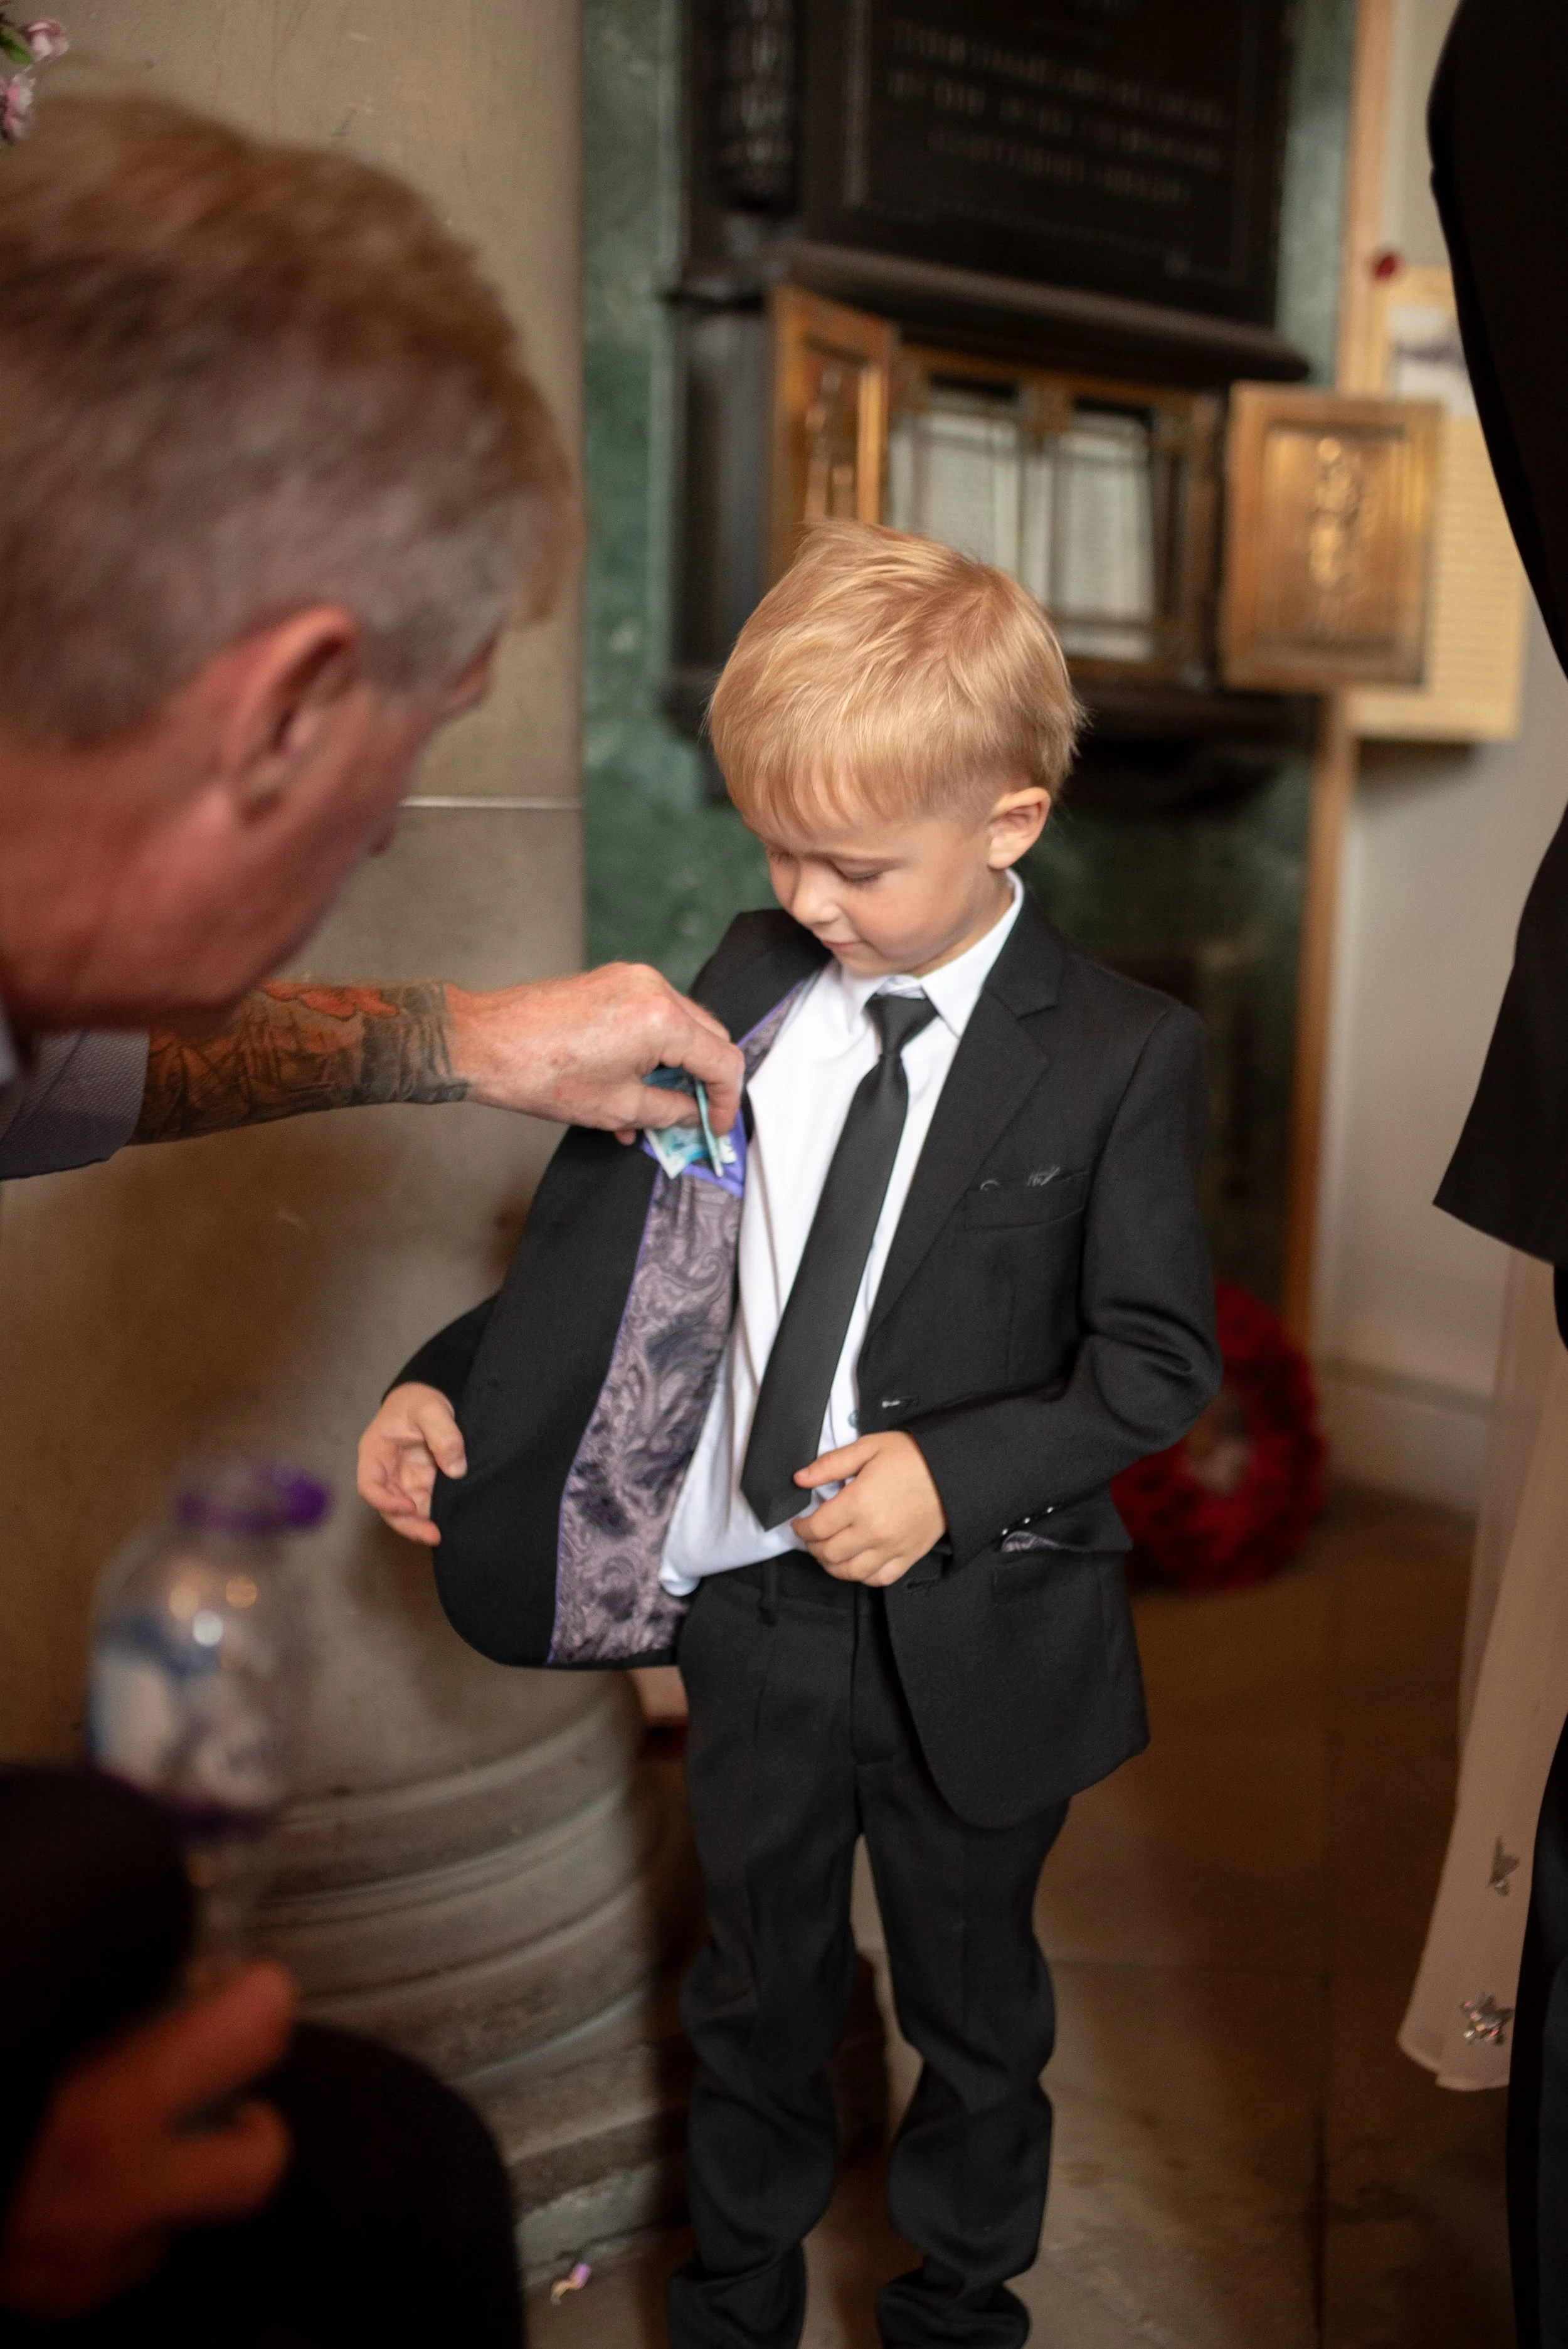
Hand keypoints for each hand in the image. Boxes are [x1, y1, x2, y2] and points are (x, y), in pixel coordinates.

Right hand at [0, 1963, 294, 2320]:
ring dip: (169, 2184)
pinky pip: (106, 2272)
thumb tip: (89, 1896)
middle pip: (256, 2160)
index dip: (255, 1993)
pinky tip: (63, 2197)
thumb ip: (71, 1971)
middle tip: (213, 2081)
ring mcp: (83, 2264)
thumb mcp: (24, 1996)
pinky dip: (101, 2235)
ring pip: (181, 2228)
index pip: (254, 2026)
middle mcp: (113, 2192)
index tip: (242, 1980)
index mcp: (105, 2105)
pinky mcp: (45, 2307)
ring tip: (133, 2139)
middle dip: (246, 2121)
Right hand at [357, 1382, 465, 1544]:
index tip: (408, 1507)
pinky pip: (424, 1505)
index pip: (370, 1485)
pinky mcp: (421, 1483)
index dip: (385, 1501)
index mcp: (376, 1452)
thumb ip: (443, 1435)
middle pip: (388, 1507)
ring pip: (406, 1512)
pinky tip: (447, 1524)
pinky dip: (433, 1516)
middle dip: (407, 1524)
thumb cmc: (419, 1399)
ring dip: (420, 1525)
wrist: (429, 1395)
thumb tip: (456, 1469)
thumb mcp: (431, 1409)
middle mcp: (386, 1472)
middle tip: (432, 1535)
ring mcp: (404, 1480)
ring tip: (439, 1536)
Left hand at [446, 964, 742, 1139]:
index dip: (727, 1101)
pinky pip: (651, 1017)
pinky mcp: (612, 981)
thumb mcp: (616, 1108)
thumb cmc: (539, 1073)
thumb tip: (692, 1116)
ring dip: (678, 1068)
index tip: (717, 1126)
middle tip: (695, 1118)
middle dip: (706, 1082)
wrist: (484, 1044)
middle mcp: (654, 989)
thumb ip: (668, 1112)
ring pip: (682, 1027)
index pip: (723, 1060)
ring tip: (657, 1109)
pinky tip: (633, 1086)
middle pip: (708, 1037)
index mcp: (662, 1020)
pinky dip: (653, 1050)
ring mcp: (632, 979)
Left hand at [791, 1432, 946, 1587]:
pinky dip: (861, 1575)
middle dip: (813, 1547)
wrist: (953, 1471)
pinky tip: (856, 1562)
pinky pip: (878, 1579)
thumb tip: (800, 1478)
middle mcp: (873, 1531)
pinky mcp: (908, 1557)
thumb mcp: (868, 1447)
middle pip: (829, 1553)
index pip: (816, 1528)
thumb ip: (830, 1464)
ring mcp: (891, 1548)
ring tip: (829, 1552)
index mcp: (859, 1502)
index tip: (800, 1523)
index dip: (801, 1528)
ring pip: (850, 1572)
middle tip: (812, 1536)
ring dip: (832, 1565)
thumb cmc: (912, 1457)